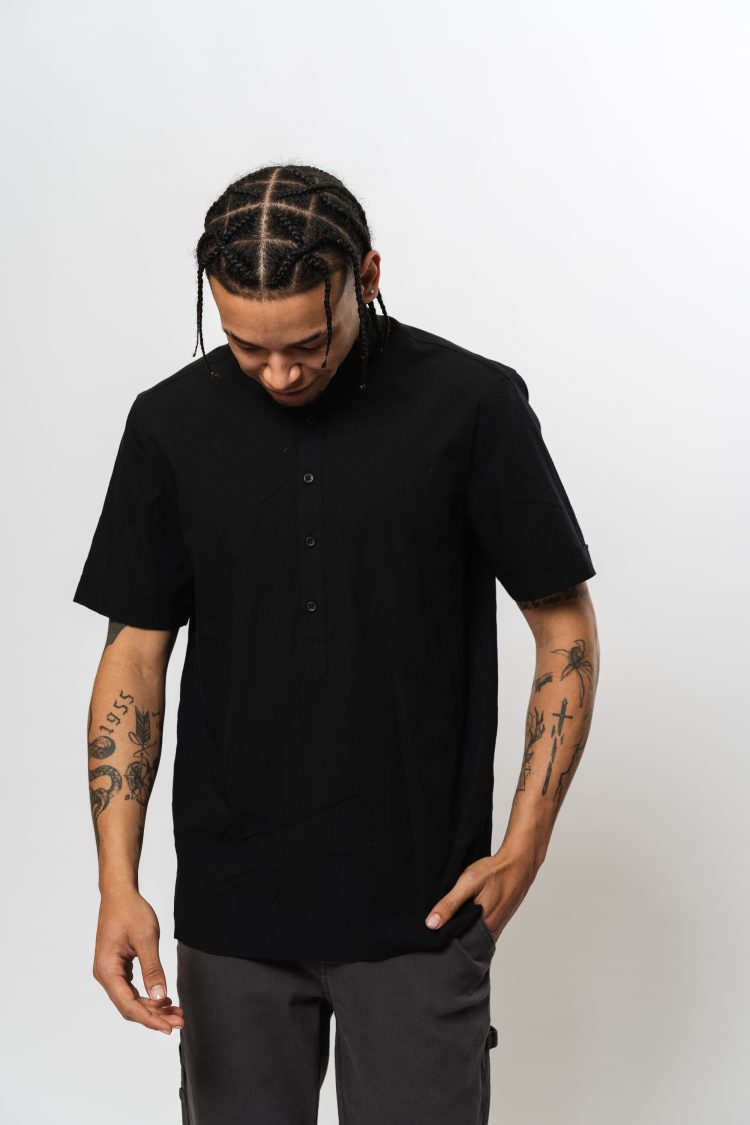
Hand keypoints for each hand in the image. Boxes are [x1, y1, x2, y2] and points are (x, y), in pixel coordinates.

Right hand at [93, 888, 184, 1033]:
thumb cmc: (131, 911)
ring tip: (176, 1013)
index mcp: (107, 970)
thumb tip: (159, 997)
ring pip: (131, 1000)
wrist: (120, 894)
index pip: (128, 1004)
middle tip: (179, 1021)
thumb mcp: (146, 938)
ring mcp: (110, 972)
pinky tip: (164, 1000)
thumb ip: (152, 969)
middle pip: (129, 1006)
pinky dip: (148, 997)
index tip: (168, 1027)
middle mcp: (105, 975)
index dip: (149, 1019)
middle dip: (155, 1016)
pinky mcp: (117, 968)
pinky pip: (131, 990)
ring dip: (153, 1008)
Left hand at [424, 847, 537, 940]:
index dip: (444, 941)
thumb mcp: (468, 883)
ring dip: (462, 930)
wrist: (519, 863)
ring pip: (474, 935)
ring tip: (449, 920)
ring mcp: (497, 926)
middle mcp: (491, 932)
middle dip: (452, 937)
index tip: (431, 937)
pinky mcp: (499, 920)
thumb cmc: (495, 872)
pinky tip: (464, 914)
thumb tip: (431, 924)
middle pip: (466, 942)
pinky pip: (481, 929)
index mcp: (483, 927)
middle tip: (436, 928)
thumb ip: (450, 904)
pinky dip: (471, 924)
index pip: (459, 946)